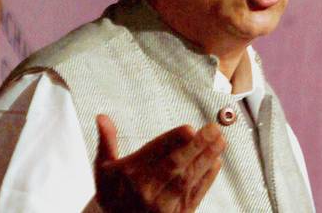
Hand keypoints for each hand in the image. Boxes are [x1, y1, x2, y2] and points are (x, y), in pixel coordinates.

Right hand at [94, 114, 225, 212]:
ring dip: (206, 159)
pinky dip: (207, 179)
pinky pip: (195, 195)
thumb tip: (102, 117)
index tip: (189, 128)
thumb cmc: (111, 194)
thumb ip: (106, 140)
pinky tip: (215, 163)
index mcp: (130, 175)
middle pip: (175, 166)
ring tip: (219, 141)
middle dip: (196, 146)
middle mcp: (147, 191)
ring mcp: (163, 206)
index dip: (174, 140)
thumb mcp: (103, 168)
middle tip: (212, 129)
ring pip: (188, 179)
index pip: (155, 153)